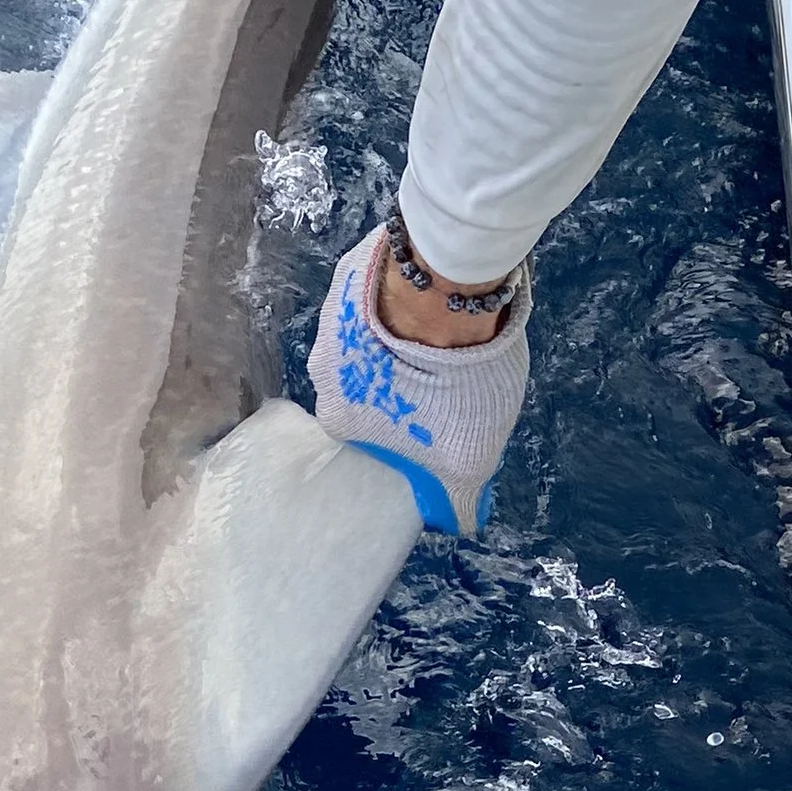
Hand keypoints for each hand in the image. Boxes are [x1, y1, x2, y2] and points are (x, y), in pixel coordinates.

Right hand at [308, 228, 531, 536]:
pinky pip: (375, 295)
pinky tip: (436, 299)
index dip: (401, 431)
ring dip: (398, 339)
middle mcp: (322, 369)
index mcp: (338, 418)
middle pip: (364, 385)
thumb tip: (460, 521)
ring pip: (367, 339)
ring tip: (444, 333)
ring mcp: (330, 314)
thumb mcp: (469, 454)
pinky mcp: (352, 270)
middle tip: (444, 376)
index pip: (366, 433)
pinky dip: (400, 301)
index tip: (432, 421)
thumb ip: (459, 493)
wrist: (449, 284)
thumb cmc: (452, 379)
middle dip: (398, 384)